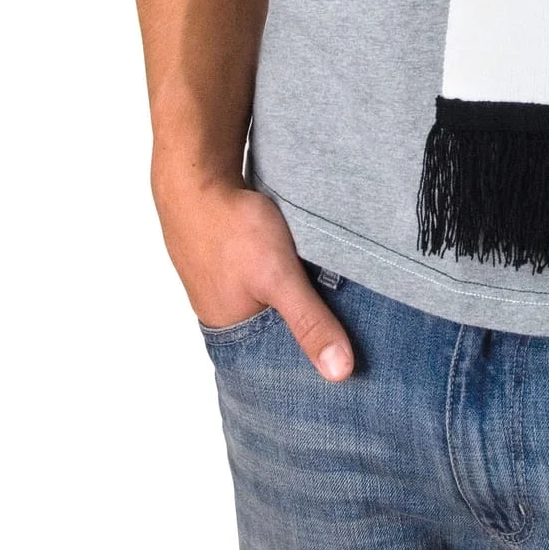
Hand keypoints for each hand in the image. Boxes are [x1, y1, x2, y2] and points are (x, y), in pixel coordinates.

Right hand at [153, 168, 355, 381]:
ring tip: (334, 293)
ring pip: (274, 302)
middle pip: (277, 333)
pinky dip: (288, 274)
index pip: (277, 365)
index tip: (350, 364)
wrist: (197, 176)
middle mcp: (225, 313)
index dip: (309, 363)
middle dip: (309, 329)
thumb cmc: (230, 228)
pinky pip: (268, 276)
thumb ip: (309, 322)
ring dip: (299, 297)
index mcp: (231, 332)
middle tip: (351, 326)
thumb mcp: (278, 279)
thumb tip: (340, 373)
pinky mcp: (233, 258)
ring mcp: (226, 284)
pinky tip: (306, 264)